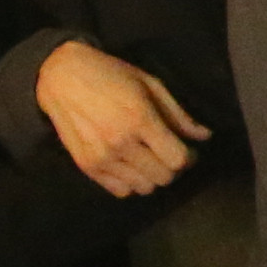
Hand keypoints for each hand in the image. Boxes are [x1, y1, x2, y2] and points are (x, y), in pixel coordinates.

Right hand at [37, 41, 209, 199]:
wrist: (61, 77)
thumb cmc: (111, 75)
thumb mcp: (150, 84)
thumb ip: (178, 114)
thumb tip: (205, 137)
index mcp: (140, 118)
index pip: (177, 159)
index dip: (188, 158)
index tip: (187, 150)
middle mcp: (120, 142)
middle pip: (163, 177)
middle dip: (172, 167)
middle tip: (167, 153)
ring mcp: (101, 157)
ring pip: (144, 188)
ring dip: (152, 176)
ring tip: (148, 158)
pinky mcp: (86, 166)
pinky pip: (121, 191)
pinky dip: (131, 183)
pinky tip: (130, 165)